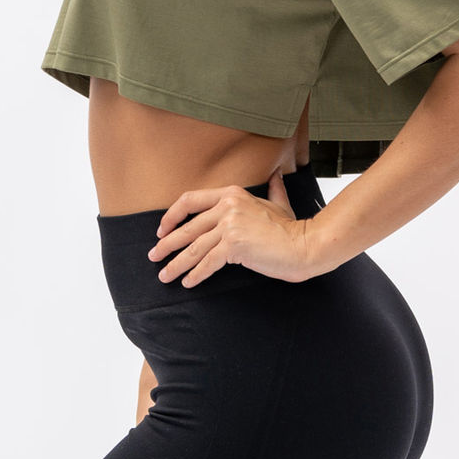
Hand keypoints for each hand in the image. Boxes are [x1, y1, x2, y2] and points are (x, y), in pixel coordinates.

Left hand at [147, 167, 314, 287]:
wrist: (304, 245)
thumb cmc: (292, 227)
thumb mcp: (279, 202)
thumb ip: (274, 188)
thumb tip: (277, 175)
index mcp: (232, 193)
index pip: (190, 201)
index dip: (172, 216)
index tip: (162, 230)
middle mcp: (227, 207)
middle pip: (187, 228)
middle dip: (167, 244)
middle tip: (154, 256)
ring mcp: (230, 226)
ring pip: (194, 248)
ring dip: (176, 264)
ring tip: (164, 275)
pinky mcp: (234, 246)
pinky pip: (207, 263)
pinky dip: (196, 274)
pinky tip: (188, 283)